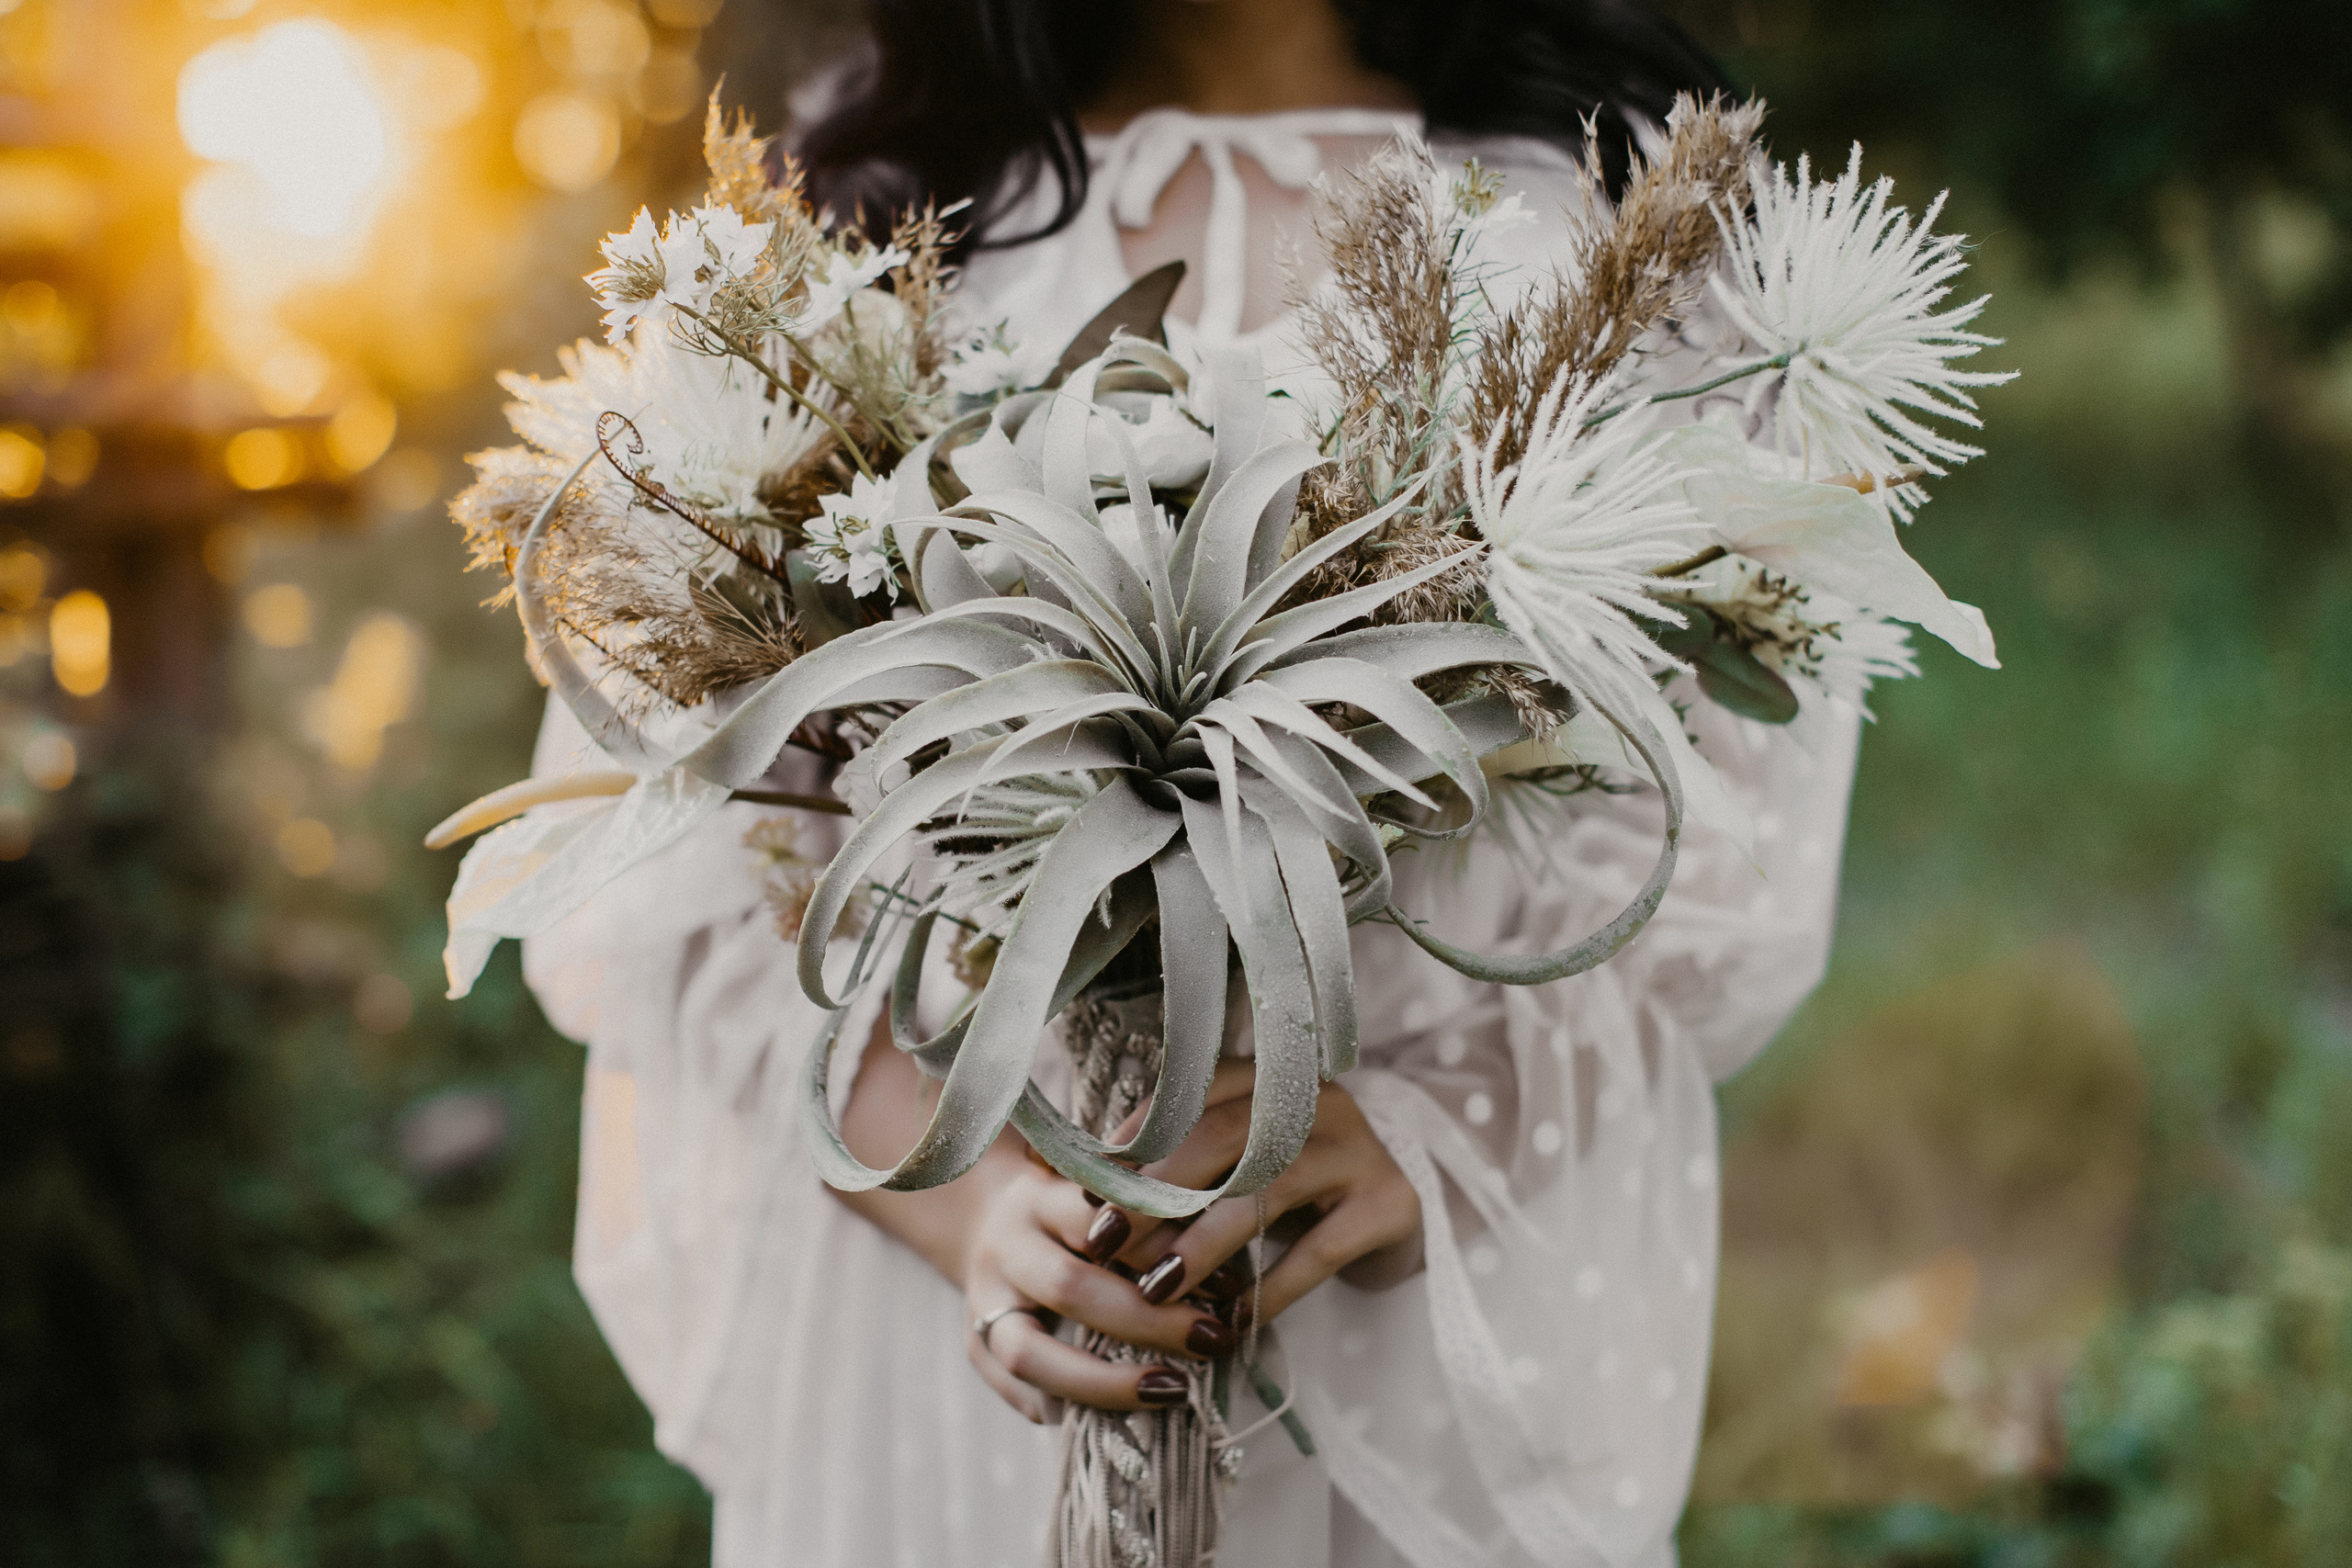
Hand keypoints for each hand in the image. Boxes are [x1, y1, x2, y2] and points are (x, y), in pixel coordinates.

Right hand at [961, 1162, 1238, 1421]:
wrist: (985, 1216)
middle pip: (1069, 1287)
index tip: (1226, 1280)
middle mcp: (1007, 1247)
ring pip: (1029, 1353)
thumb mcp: (1102, 1189)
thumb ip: (1147, 1211)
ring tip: (1174, 1391)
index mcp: (1042, 1196)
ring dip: (1105, 1382)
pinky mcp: (975, 1346)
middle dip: (1147, 1321)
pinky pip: (1016, 1391)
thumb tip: (1224, 1266)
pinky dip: (1065, 1408)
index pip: (1098, 1218)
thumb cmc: (1072, 1206)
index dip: (1160, 1248)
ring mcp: (983, 1301)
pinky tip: (1118, 1422)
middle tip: (1213, 1339)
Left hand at [1088, 1059, 1423, 1330]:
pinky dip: (1269, 1289)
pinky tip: (1230, 1320)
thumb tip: (1075, 1190)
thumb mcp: (1238, 1168)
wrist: (1396, 1222)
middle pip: (1222, 1137)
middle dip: (1154, 1193)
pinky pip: (1317, 1250)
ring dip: (1201, 1244)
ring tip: (1155, 1291)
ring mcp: (1358, 1149)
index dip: (1134, 1139)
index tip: (1081, 1190)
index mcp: (1272, 1079)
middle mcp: (1317, 1100)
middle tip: (1104, 1244)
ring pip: (1265, 1189)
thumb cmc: (1293, 1193)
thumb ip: (1177, 1168)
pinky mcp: (1389, 1204)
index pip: (1191, 1093)